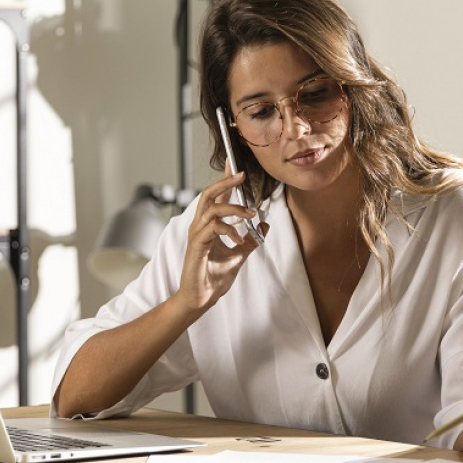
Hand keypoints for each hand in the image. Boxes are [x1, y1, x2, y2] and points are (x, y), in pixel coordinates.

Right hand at [173, 171, 265, 318]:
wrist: (201, 298)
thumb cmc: (214, 278)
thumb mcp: (240, 255)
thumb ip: (251, 240)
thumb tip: (265, 224)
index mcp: (208, 226)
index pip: (216, 196)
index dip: (225, 179)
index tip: (234, 164)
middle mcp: (200, 226)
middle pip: (209, 194)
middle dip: (225, 182)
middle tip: (242, 174)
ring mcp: (197, 235)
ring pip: (211, 208)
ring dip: (234, 208)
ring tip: (250, 214)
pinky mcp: (197, 246)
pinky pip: (212, 228)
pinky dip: (229, 230)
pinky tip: (239, 239)